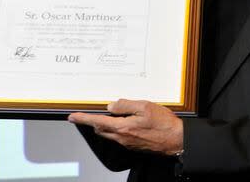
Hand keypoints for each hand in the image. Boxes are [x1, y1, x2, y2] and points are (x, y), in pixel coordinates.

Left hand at [68, 99, 182, 155]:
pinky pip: (119, 136)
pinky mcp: (134, 145)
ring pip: (110, 133)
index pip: (97, 122)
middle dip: (93, 122)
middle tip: (89, 114)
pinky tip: (125, 122)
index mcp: (123, 127)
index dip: (83, 119)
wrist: (176, 140)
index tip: (72, 117)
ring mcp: (128, 143)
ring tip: (109, 115)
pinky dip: (117, 129)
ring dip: (105, 125)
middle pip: (101, 129)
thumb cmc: (164, 124)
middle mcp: (122, 137)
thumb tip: (111, 106)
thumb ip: (126, 105)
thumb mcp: (145, 107)